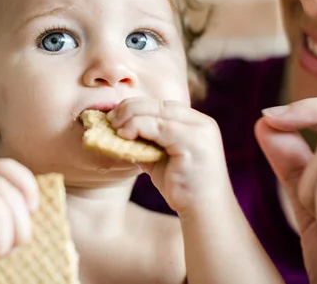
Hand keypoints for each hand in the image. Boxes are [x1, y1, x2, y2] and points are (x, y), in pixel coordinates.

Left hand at [108, 97, 230, 214]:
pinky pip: (158, 127)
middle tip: (110, 118)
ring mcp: (199, 130)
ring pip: (157, 113)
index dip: (136, 106)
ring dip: (131, 117)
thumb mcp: (161, 158)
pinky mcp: (193, 141)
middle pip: (158, 104)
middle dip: (130, 108)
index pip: (161, 105)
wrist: (206, 212)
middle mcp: (200, 122)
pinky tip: (124, 135)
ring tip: (114, 127)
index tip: (115, 114)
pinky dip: (137, 127)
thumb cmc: (182, 187)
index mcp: (195, 122)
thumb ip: (146, 142)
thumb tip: (117, 132)